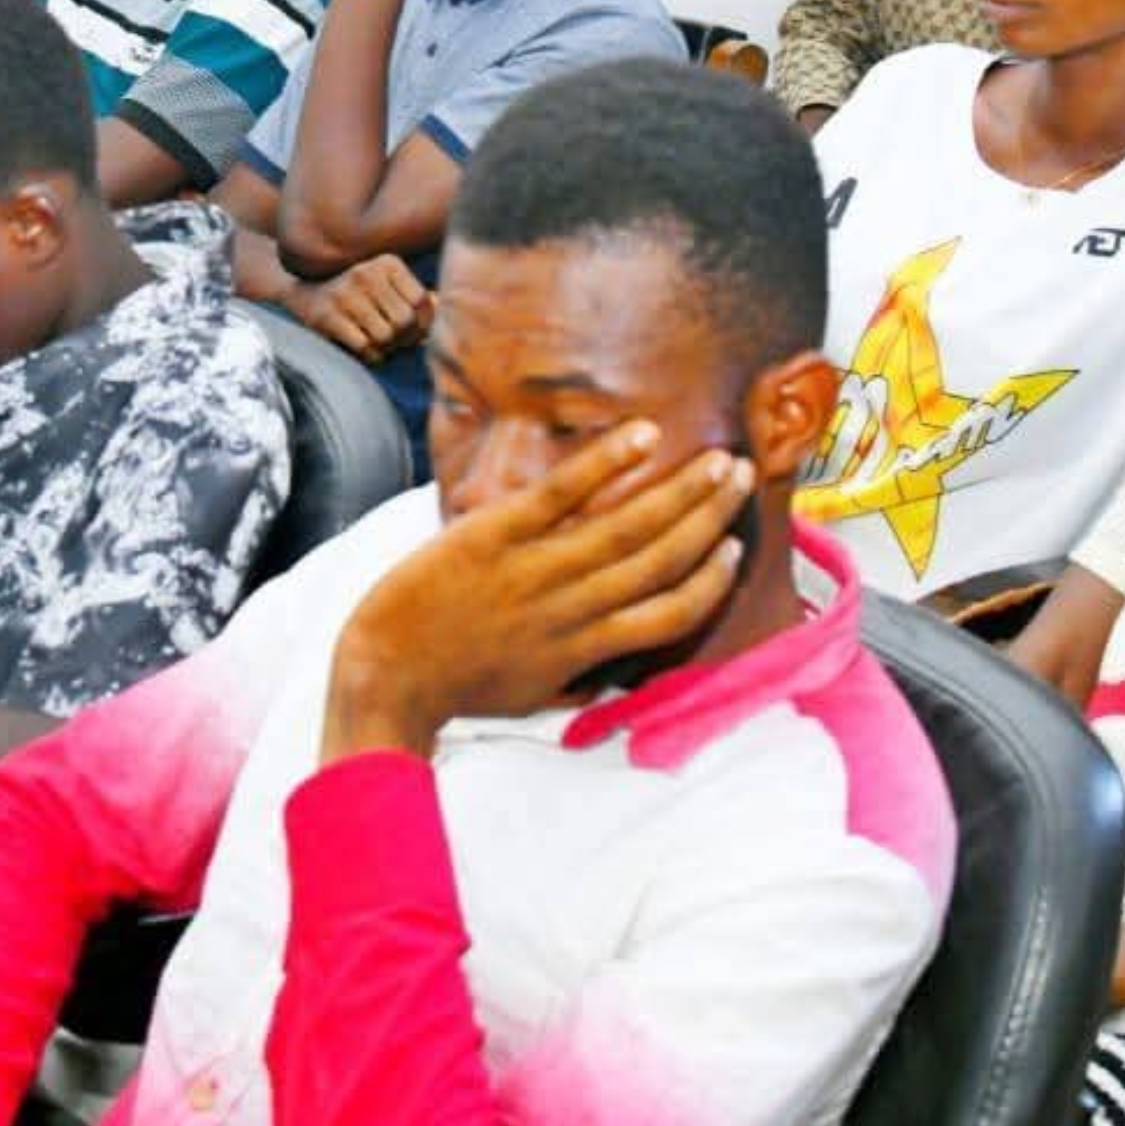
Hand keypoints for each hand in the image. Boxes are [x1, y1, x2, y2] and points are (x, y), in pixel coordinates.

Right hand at [289, 255, 431, 361]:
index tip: (415, 332)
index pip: (422, 300)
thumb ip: (413, 298)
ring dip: (386, 348)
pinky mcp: (327, 315)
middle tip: (396, 342)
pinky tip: (366, 350)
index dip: (424, 323)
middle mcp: (367, 273)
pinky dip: (370, 355)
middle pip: (405, 321)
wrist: (305, 290)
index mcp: (388, 264)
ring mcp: (346, 294)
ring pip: (385, 336)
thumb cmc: (357, 292)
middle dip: (404, 339)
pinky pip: (363, 346)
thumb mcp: (385, 285)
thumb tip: (441, 318)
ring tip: (380, 345)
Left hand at [320, 421, 751, 759]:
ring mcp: (534, 570)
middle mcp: (570, 610)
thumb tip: (620, 658)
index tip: (733, 548)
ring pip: (626, 527)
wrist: (382, 676)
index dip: (710, 581)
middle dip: (709, 516)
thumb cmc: (455, 684)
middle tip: (742, 476)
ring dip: (679, 490)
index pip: (669, 615)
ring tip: (717, 457)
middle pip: (661, 560)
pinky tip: (643, 434)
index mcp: (582, 649)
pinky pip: (560, 495)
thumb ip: (580, 668)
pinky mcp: (494, 535)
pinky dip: (605, 464)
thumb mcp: (531, 691)